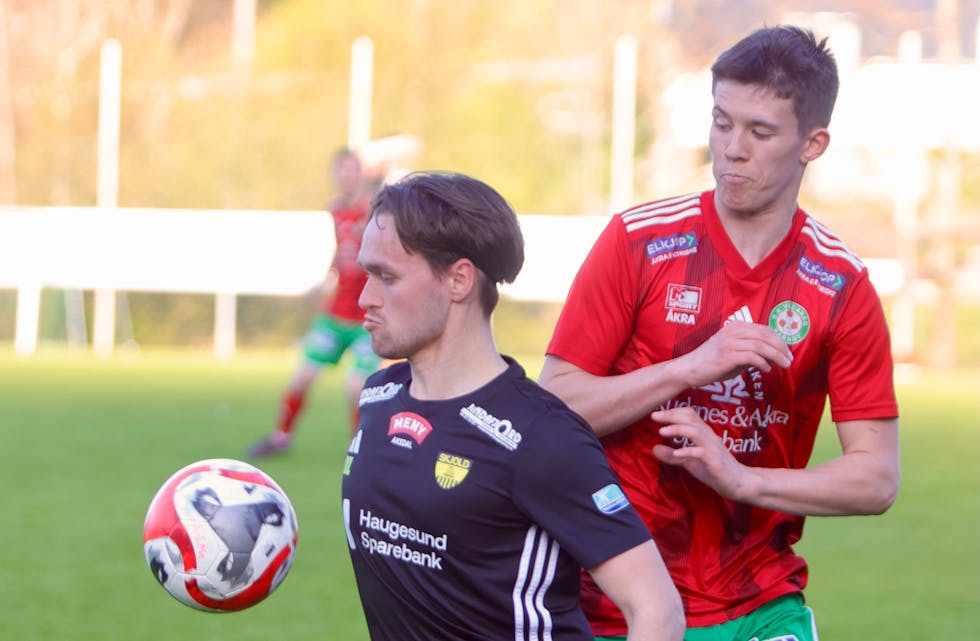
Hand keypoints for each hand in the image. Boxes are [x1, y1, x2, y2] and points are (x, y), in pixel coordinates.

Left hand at [651, 407, 754, 501]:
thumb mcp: (690, 463)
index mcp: (704, 434)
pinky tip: (676, 454)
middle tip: (654, 416)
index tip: (657, 414)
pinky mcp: (715, 461)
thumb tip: (654, 448)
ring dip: (677, 429)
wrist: (741, 484)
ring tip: (662, 432)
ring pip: (695, 432)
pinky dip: (687, 451)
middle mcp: (709, 437)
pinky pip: (701, 452)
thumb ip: (673, 456)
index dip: (673, 412)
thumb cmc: (716, 471)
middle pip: (690, 419)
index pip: (690, 415)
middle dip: (671, 415)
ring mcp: (713, 448)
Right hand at [677, 321, 791, 387]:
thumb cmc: (711, 362)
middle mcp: (733, 331)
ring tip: (784, 365)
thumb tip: (772, 356)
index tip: (787, 352)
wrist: (689, 369)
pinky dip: (763, 364)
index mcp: (735, 327)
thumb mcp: (733, 352)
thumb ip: (750, 351)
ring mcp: (730, 343)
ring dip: (776, 356)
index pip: (765, 329)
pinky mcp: (727, 355)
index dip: (779, 340)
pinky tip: (766, 370)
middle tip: (789, 359)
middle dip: (781, 348)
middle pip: (766, 336)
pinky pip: (752, 357)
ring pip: (761, 346)